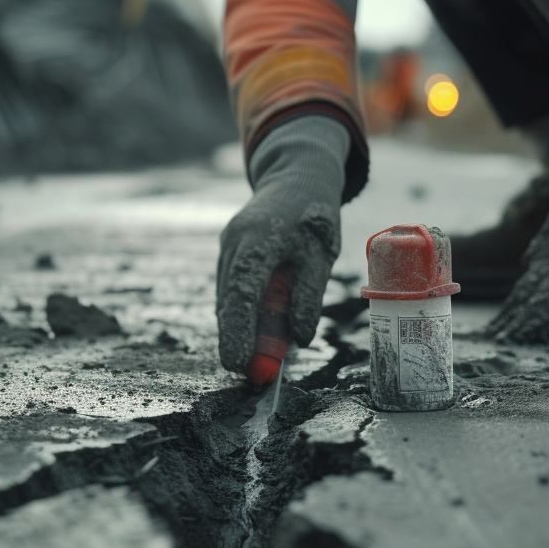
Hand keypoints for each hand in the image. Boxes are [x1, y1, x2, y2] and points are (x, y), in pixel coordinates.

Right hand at [217, 116, 349, 372]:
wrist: (297, 176)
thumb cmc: (314, 216)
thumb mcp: (320, 256)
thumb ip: (308, 295)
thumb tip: (299, 338)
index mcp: (259, 240)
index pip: (242, 292)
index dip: (238, 330)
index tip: (237, 363)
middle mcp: (235, 242)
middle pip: (229, 299)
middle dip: (235, 337)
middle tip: (249, 372)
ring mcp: (228, 244)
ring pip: (228, 294)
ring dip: (239, 325)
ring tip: (258, 355)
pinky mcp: (229, 248)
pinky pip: (231, 285)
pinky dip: (240, 308)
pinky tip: (254, 326)